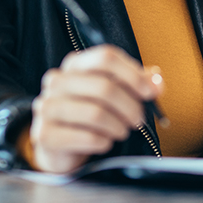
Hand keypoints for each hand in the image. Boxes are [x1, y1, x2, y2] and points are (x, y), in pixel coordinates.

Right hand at [25, 45, 162, 173]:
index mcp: (74, 63)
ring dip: (118, 126)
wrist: (60, 146)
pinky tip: (104, 142)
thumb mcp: (114, 92)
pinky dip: (103, 141)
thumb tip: (157, 82)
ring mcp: (47, 106)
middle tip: (139, 120)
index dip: (133, 74)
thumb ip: (137, 83)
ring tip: (122, 131)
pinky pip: (86, 137)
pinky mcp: (45, 134)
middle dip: (130, 106)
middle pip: (104, 86)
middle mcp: (57, 80)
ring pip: (96, 113)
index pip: (106, 57)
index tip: (150, 92)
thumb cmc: (90, 113)